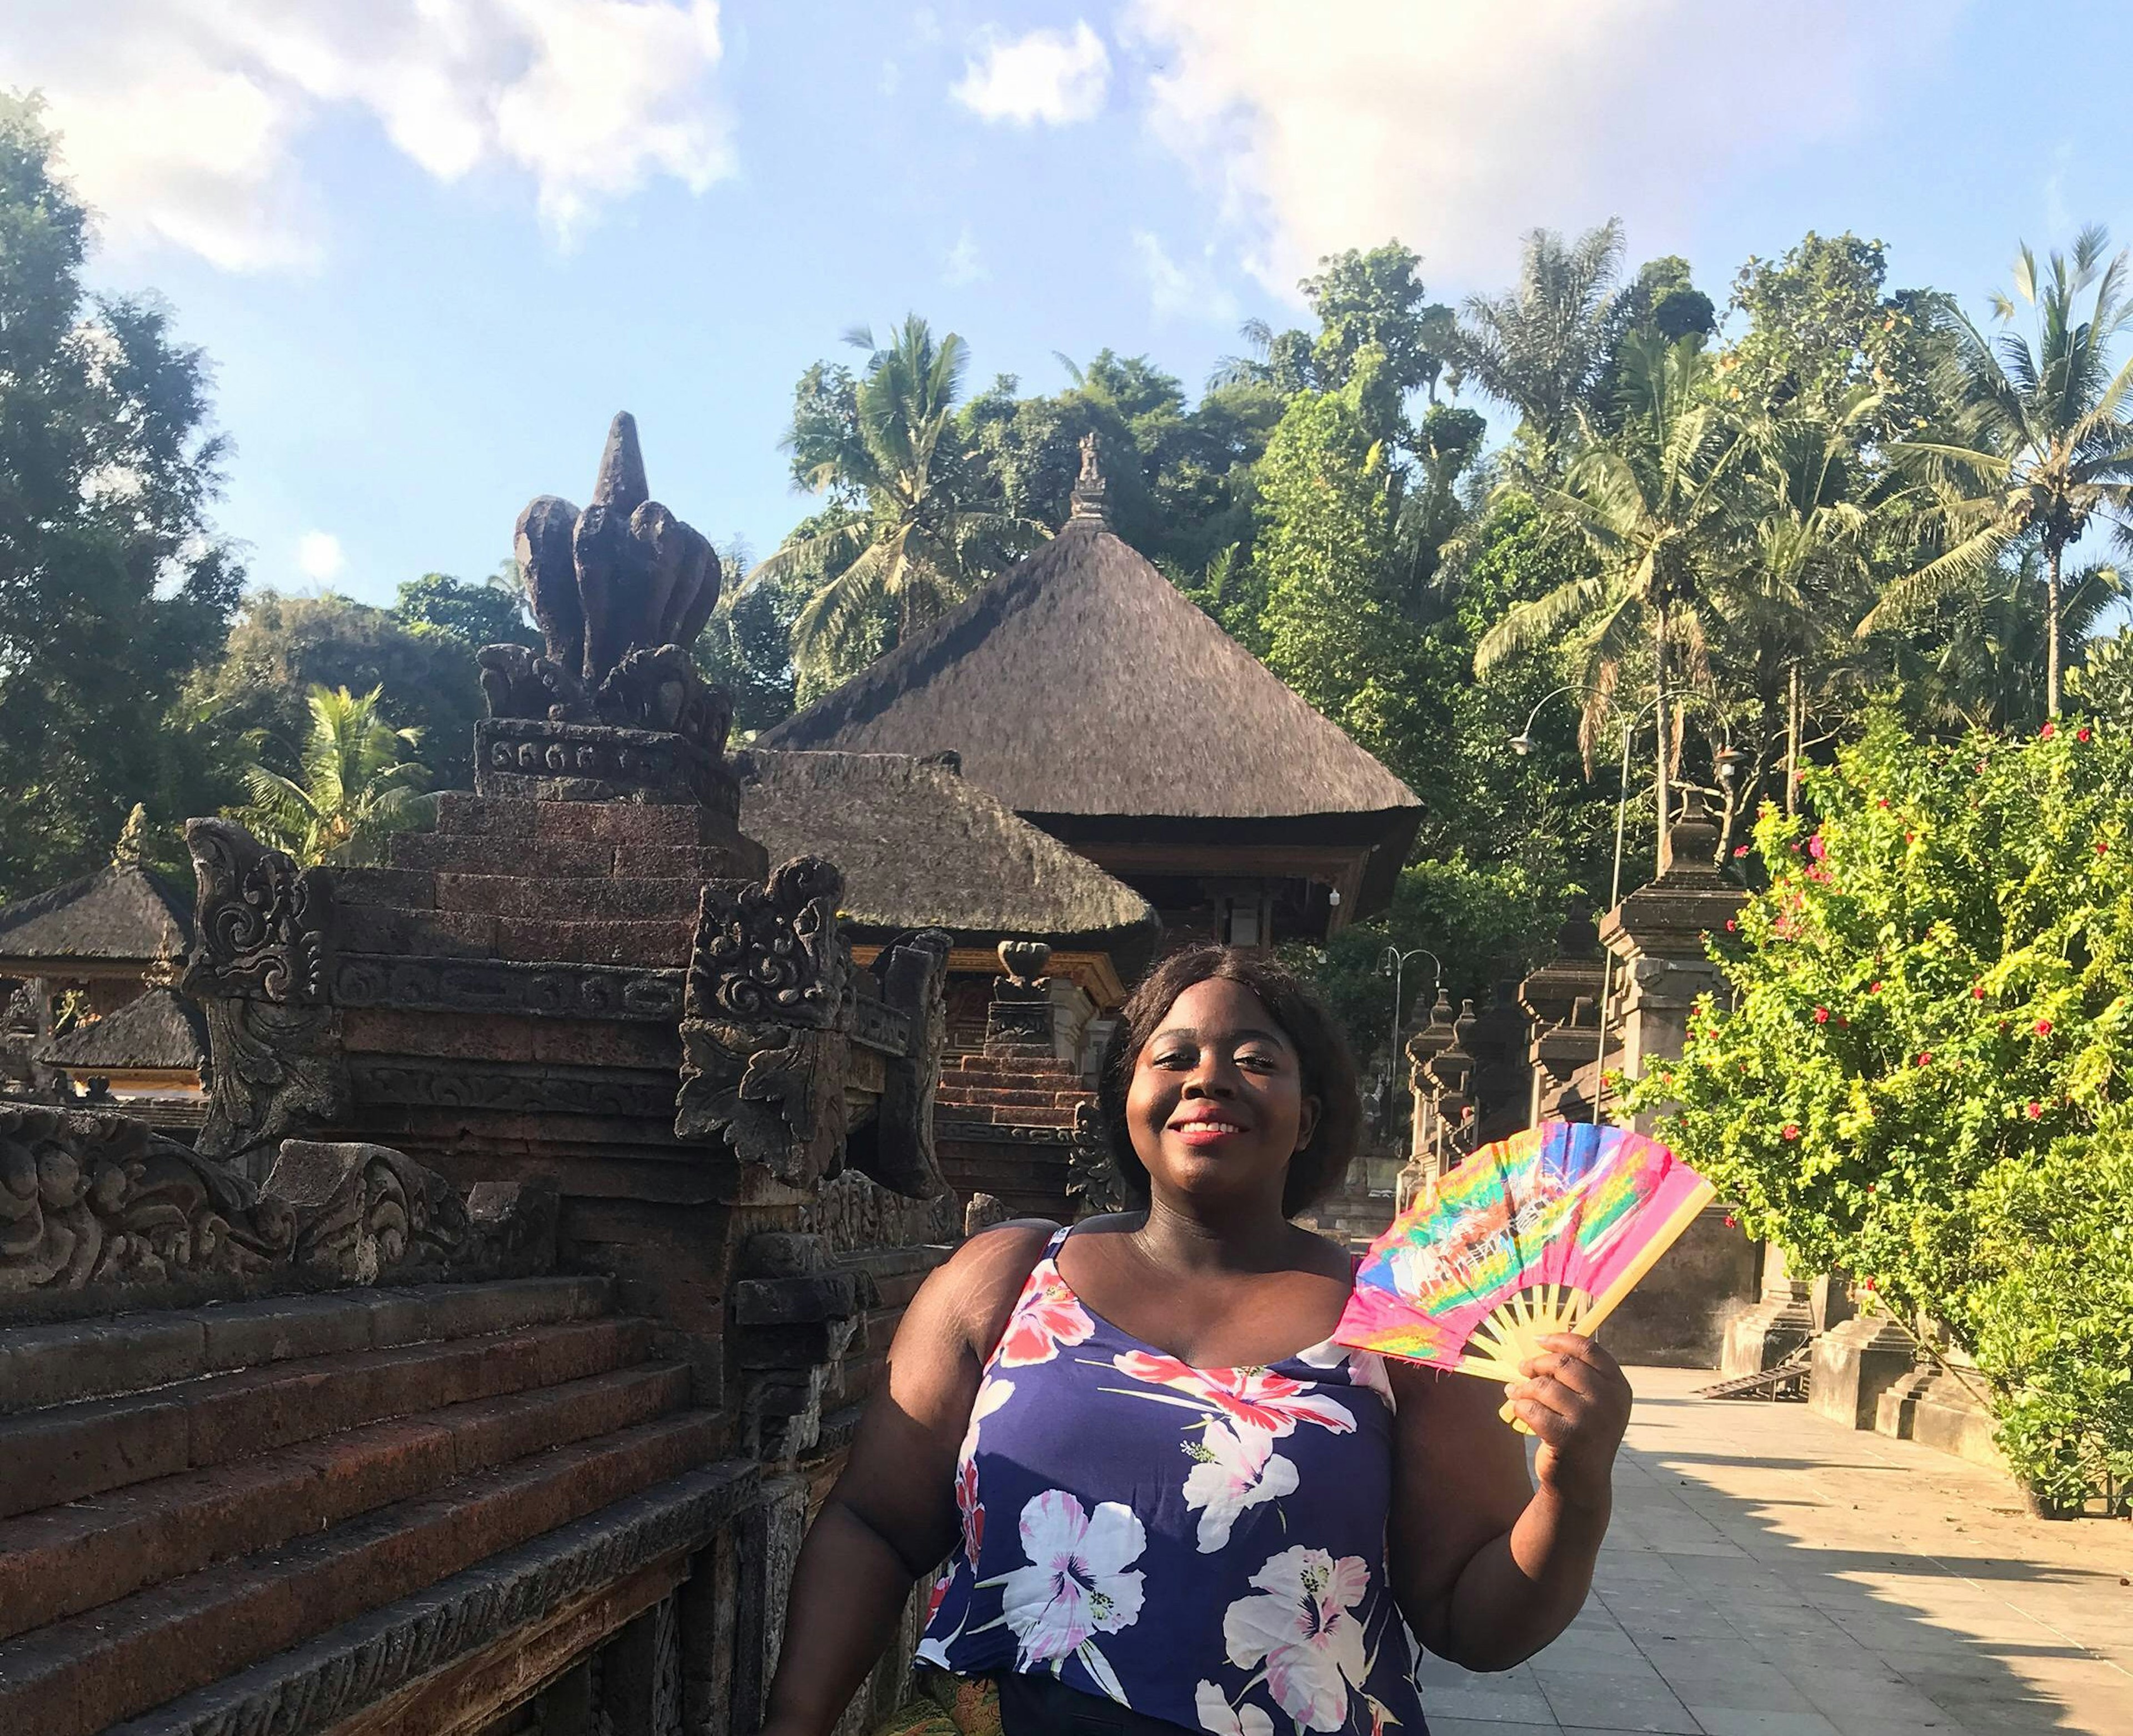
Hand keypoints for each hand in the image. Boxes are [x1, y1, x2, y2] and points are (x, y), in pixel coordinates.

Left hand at [1505, 1333, 1630, 1510]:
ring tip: (1516, 1391)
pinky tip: (1518, 1407)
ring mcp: (1590, 1420)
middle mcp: (1609, 1403)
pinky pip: (1532, 1408)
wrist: (1582, 1483)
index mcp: (1619, 1388)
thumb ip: (1580, 1375)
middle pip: (1564, 1364)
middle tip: (1523, 1368)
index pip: (1590, 1349)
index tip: (1540, 1340)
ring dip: (1524, 1387)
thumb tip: (1544, 1343)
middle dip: (1537, 1364)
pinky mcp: (1567, 1437)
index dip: (1561, 1340)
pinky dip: (1520, 1406)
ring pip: (1544, 1386)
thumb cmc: (1583, 1434)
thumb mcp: (1594, 1403)